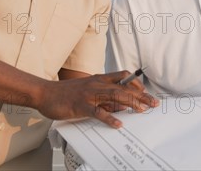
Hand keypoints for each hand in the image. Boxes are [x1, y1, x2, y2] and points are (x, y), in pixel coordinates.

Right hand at [37, 71, 158, 127]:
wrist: (46, 93)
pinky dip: (109, 118)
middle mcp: (97, 84)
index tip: (146, 92)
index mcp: (100, 79)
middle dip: (141, 95)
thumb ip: (105, 97)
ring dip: (131, 103)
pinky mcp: (81, 105)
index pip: (123, 77)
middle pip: (124, 88)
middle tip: (154, 103)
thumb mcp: (89, 91)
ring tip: (142, 110)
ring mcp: (90, 94)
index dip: (137, 83)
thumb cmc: (67, 93)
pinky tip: (118, 124)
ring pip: (115, 97)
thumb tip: (123, 105)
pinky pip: (98, 112)